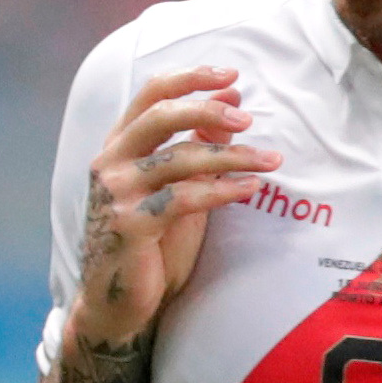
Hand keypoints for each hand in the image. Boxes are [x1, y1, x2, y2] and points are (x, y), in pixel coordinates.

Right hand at [61, 68, 281, 354]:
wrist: (118, 304)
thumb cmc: (150, 246)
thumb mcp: (176, 187)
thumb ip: (195, 148)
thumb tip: (231, 104)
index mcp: (118, 146)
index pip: (151, 94)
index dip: (192, 79)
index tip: (232, 78)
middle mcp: (110, 163)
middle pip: (161, 115)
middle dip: (209, 109)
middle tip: (248, 119)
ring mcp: (116, 193)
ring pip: (180, 158)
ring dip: (233, 156)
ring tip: (270, 160)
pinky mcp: (130, 224)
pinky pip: (184, 198)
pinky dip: (223, 190)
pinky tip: (251, 188)